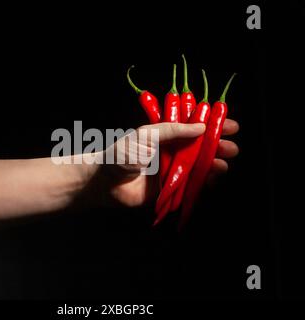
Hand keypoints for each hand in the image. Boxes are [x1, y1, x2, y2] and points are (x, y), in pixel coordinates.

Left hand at [98, 119, 238, 206]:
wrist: (106, 183)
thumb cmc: (122, 154)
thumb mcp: (146, 135)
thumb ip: (172, 131)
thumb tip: (201, 126)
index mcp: (166, 135)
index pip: (194, 127)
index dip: (212, 124)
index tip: (229, 123)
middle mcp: (173, 152)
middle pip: (201, 147)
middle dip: (218, 145)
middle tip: (230, 146)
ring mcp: (173, 170)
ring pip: (200, 166)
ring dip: (215, 162)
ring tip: (224, 160)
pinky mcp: (172, 188)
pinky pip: (193, 184)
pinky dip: (206, 181)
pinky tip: (215, 176)